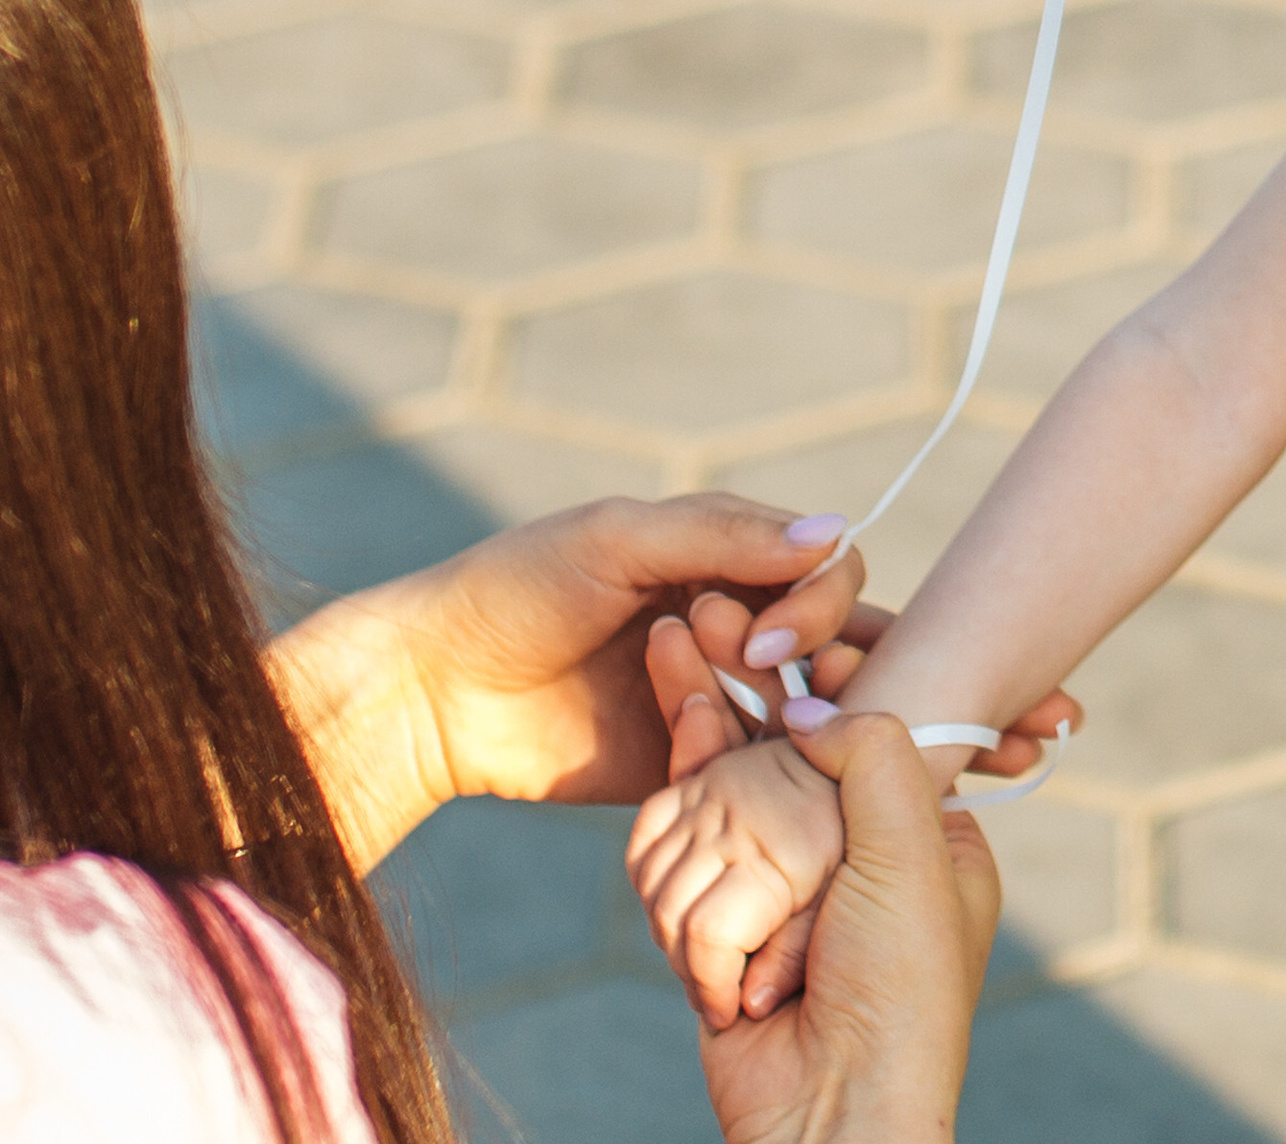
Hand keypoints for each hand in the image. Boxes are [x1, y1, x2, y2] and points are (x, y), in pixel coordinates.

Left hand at [268, 493, 875, 873]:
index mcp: (723, 553)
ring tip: (708, 714)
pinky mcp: (686, 762)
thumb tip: (837, 533)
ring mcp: (713, 695)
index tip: (764, 637)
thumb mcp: (618, 540)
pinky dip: (740, 760)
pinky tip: (700, 754)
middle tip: (745, 664)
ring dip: (775, 711)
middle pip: (831, 637)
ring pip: (799, 707)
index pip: (826, 565)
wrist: (435, 692)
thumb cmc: (519, 591)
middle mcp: (732, 621)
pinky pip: (748, 766)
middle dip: (805, 654)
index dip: (818, 600)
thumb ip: (724, 534)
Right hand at [640, 607, 1076, 1022]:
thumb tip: (809, 698)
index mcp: (912, 826)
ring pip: (706, 826)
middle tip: (674, 629)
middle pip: (757, 764)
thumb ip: (870, 751)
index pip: (845, 726)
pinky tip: (717, 965)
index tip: (752, 621)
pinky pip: (673, 889)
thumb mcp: (913, 849)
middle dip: (724, 742)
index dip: (798, 680)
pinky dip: (686, 925)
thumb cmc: (899, 991)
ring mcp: (777, 899)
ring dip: (715, 881)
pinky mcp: (720, 943)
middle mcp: (842, 855)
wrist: (838, 1120)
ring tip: (751, 944)